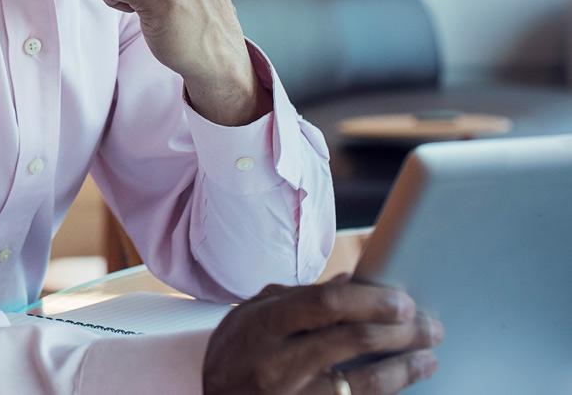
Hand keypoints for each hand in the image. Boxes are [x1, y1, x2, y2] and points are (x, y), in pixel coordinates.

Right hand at [204, 275, 442, 393]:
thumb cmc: (235, 355)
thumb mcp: (252, 316)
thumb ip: (298, 298)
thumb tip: (351, 281)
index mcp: (264, 324)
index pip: (325, 303)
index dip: (370, 300)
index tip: (403, 301)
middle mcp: (277, 362)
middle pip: (352, 340)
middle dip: (400, 332)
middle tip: (430, 327)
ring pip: (364, 383)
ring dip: (404, 368)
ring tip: (428, 357)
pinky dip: (386, 393)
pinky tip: (403, 382)